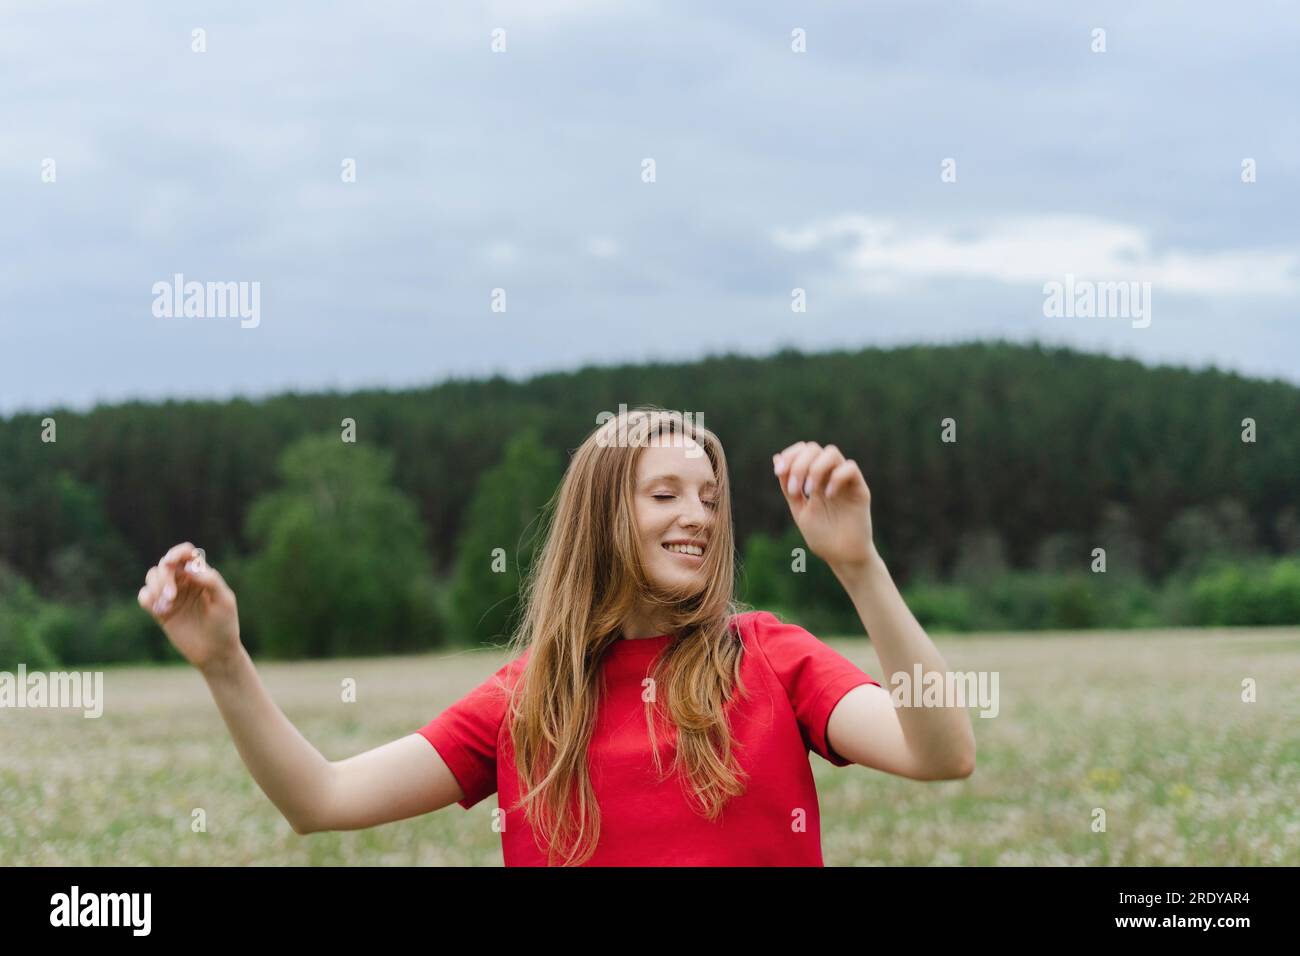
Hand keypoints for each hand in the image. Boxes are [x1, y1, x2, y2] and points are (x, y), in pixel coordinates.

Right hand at [137, 542, 241, 671]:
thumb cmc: (224, 625)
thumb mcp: (224, 601)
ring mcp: (172, 596)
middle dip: (164, 576)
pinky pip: (144, 596)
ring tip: (168, 604)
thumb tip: (190, 567)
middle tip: (171, 595)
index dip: (176, 553)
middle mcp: (185, 582)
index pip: (186, 553)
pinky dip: (147, 598)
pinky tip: (159, 609)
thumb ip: (211, 581)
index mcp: (202, 575)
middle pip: (165, 564)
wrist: (214, 652)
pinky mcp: (160, 611)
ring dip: (155, 587)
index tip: (171, 562)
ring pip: (152, 576)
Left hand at [773, 442, 878, 571]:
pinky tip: (828, 496)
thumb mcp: (798, 509)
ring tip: (809, 491)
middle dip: (799, 464)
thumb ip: (788, 486)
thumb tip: (776, 457)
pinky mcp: (860, 489)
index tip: (778, 472)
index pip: (803, 450)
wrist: (841, 556)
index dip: (789, 455)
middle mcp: (829, 475)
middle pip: (814, 448)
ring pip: (832, 452)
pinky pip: (850, 468)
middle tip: (794, 488)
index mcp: (814, 478)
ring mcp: (845, 481)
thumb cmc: (821, 536)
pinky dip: (836, 477)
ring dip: (815, 468)